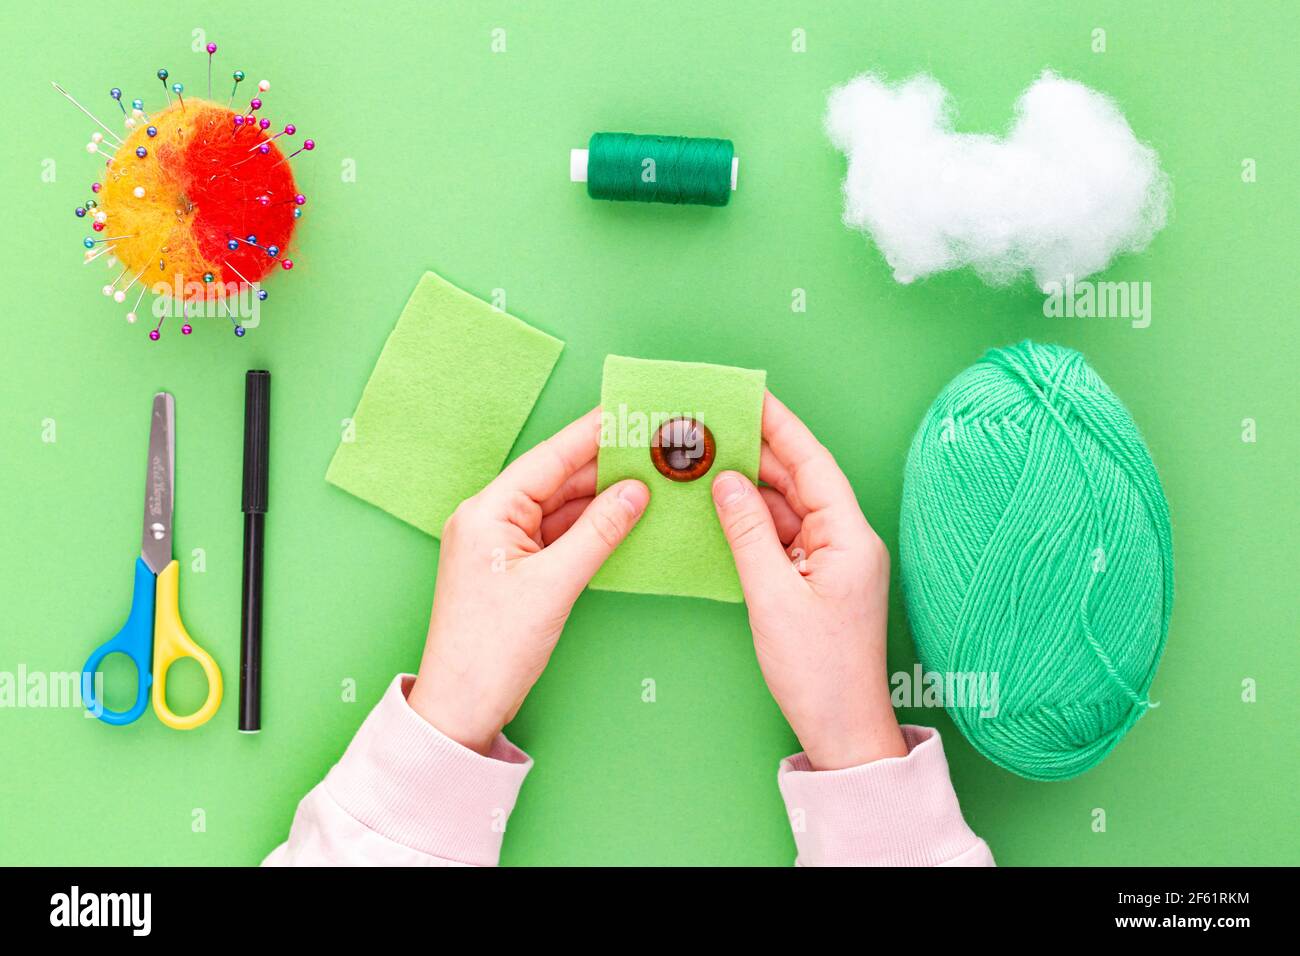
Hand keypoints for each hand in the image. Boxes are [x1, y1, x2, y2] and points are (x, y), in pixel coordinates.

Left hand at [408, 409, 648, 753]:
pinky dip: (590, 525)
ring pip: (561, 506)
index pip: (549, 458)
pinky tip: (623, 515)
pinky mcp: (515, 567)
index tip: (629, 412)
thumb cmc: (491, 649)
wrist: (461, 706)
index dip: (592, 433)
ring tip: (648, 475)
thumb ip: (599, 532)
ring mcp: (502, 543)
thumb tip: (635, 491)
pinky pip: (558, 533)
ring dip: (601, 494)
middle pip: (556, 478)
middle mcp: (490, 518)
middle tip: (651, 444)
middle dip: (604, 463)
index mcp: (487, 511)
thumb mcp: (554, 585)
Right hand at [711, 392, 907, 770]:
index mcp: (849, 536)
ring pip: (789, 507)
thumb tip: (726, 481)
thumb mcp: (772, 596)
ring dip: (752, 486)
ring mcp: (833, 560)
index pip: (812, 462)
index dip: (780, 426)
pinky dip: (754, 521)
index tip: (749, 396)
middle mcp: (846, 540)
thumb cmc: (818, 671)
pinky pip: (783, 535)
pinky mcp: (818, 579)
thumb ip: (747, 532)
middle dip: (759, 451)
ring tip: (709, 460)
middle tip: (715, 424)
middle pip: (800, 479)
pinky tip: (723, 508)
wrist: (842, 729)